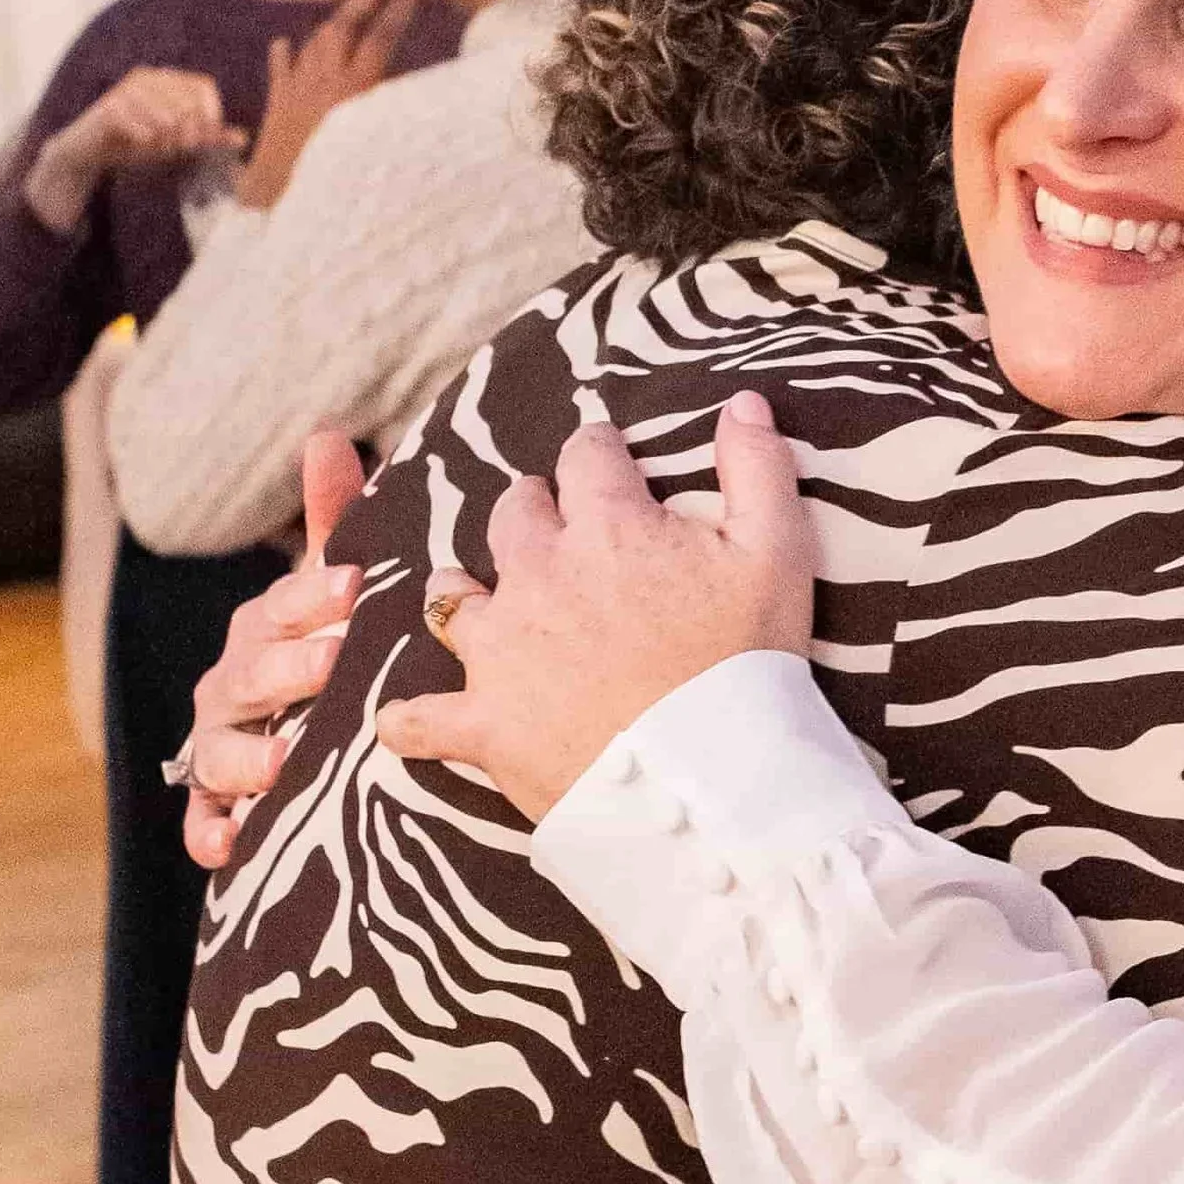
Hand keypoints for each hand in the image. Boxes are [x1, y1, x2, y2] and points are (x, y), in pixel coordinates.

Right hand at [23, 68, 236, 236]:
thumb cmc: (135, 141)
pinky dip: (145, 137)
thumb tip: (243, 138)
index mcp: (167, 79)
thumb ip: (208, 137)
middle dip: (190, 130)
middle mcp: (148, 77)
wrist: (90, 151)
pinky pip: (140, 123)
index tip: (205, 138)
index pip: (204, 85)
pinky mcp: (109, 107)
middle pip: (187, 101)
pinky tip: (142, 143)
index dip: (211, 113)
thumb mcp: (176, 140)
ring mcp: (127, 89)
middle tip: (180, 147)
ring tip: (160, 145)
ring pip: (166, 113)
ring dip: (167, 136)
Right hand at [181, 431, 367, 869]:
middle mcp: (233, 682)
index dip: (315, 595)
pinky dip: (211, 832)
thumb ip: (335, 520)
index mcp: (266, 625)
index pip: (286, 605)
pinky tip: (230, 844)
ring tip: (284, 763)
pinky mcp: (217, 805)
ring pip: (220, 750)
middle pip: (253, 675)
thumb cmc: (325, 646)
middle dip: (290, 670)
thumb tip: (327, 432)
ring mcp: (220, 744)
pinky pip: (203, 821)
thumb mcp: (336, 589)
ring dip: (247, 758)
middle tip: (336, 666)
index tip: (354, 585)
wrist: (306, 736)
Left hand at [239, 0, 424, 208]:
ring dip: (330, 23)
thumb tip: (412, 87)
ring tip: (344, 12)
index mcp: (354, 90)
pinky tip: (284, 44)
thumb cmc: (335, 177)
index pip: (380, 39)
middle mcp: (324, 80)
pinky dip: (284, 54)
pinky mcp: (277, 103)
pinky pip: (280, 68)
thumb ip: (391, 111)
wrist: (281, 195)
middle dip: (362, 1)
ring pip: (313, 42)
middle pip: (343, 28)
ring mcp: (297, 88)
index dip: (396, 11)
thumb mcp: (374, 144)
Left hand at [374, 395, 813, 822]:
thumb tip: (744, 402)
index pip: (586, 455)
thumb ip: (758, 469)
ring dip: (464, 590)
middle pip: (514, 512)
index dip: (599, 455)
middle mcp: (539, 573)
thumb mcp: (778, 555)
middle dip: (533, 511)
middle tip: (558, 531)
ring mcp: (502, 650)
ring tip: (482, 602)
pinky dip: (409, 719)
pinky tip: (405, 719)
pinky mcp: (483, 723)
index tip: (610, 466)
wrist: (711, 781)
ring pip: (451, 594)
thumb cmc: (750, 665)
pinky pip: (418, 719)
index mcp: (608, 526)